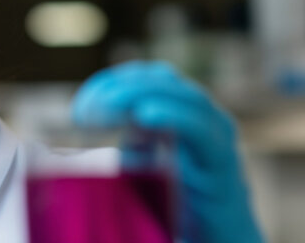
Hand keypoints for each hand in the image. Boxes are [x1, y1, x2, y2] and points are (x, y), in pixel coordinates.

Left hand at [71, 60, 263, 242]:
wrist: (221, 239)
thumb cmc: (182, 204)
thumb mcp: (149, 163)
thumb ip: (133, 140)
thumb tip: (91, 123)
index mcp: (183, 113)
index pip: (147, 78)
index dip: (113, 81)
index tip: (81, 105)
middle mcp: (203, 116)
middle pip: (163, 80)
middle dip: (121, 87)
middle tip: (85, 109)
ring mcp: (217, 135)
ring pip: (184, 96)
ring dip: (141, 95)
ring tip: (108, 103)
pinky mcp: (223, 161)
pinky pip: (202, 131)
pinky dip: (173, 116)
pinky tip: (145, 114)